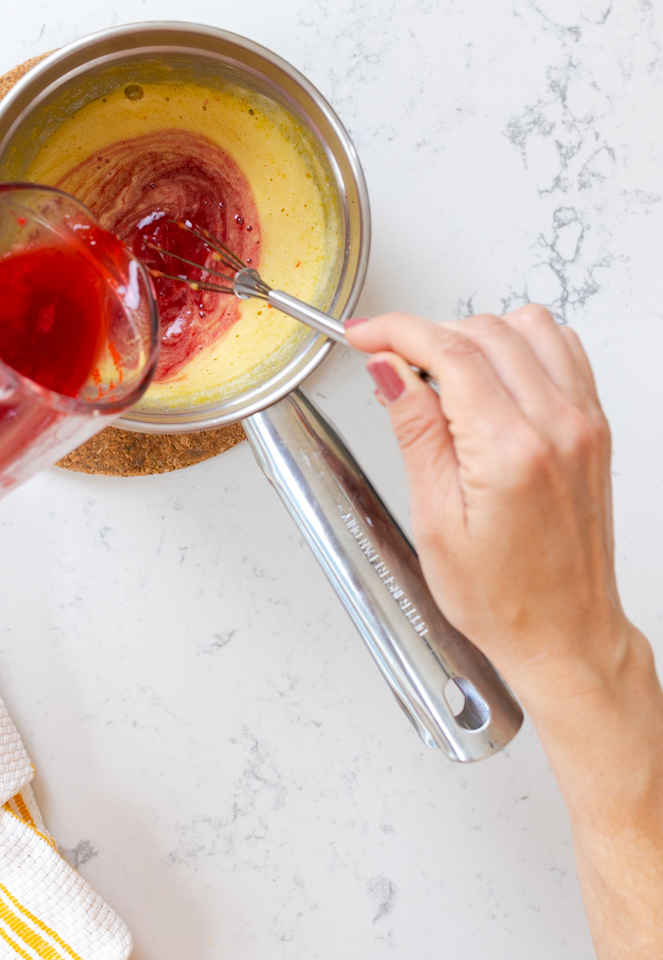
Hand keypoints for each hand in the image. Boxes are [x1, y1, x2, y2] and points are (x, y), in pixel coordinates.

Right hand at [345, 306, 632, 714]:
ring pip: (528, 326)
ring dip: (477, 334)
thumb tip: (390, 370)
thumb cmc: (503, 598)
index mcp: (510, 451)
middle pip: (485, 330)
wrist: (564, 633)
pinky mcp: (595, 426)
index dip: (396, 331)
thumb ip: (416, 432)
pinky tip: (493, 376)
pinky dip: (523, 345)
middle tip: (393, 366)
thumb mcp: (435, 521)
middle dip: (428, 335)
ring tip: (443, 374)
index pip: (448, 351)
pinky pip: (563, 349)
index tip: (365, 335)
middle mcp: (556, 427)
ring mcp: (583, 422)